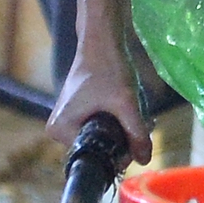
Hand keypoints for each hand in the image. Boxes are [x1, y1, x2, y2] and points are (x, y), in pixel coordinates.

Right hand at [46, 42, 152, 163]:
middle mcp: (57, 130)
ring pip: (101, 139)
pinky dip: (115, 123)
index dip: (119, 152)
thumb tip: (145, 161)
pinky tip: (125, 108)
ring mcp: (65, 122)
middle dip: (121, 140)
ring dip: (121, 131)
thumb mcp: (126, 103)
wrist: (101, 41)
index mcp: (60, 131)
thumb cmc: (108, 68)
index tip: (137, 139)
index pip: (95, 156)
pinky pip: (98, 128)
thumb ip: (136, 133)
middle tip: (139, 123)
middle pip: (98, 149)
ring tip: (133, 111)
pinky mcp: (75, 114)